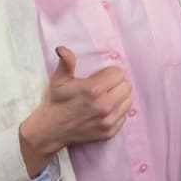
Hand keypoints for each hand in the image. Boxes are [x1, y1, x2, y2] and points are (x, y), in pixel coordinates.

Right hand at [19, 46, 132, 176]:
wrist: (52, 129)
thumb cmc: (57, 101)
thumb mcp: (59, 80)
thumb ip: (66, 63)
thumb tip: (62, 48)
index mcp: (94, 90)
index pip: (119, 73)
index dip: (110, 73)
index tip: (100, 77)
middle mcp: (104, 105)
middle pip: (127, 86)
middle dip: (117, 84)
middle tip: (105, 87)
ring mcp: (108, 121)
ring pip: (128, 100)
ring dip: (119, 97)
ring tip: (106, 97)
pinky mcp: (110, 132)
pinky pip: (124, 115)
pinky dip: (118, 111)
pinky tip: (105, 110)